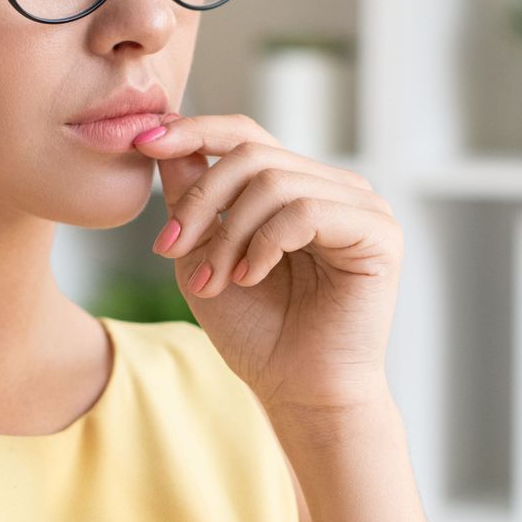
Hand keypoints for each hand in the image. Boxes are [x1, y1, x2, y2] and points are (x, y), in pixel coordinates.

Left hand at [134, 109, 399, 418]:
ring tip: (216, 280)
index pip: (246, 135)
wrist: (298, 391)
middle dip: (201, 201)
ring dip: (229, 234)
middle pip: (252, 154)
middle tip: (171, 250)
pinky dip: (264, 244)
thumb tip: (163, 137)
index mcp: (298, 187)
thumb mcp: (204, 255)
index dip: (194, 130)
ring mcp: (362, 205)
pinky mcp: (378, 231)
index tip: (142, 142)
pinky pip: (304, 210)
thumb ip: (192, 197)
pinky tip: (251, 277)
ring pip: (273, 182)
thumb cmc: (258, 333)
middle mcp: (334, 187)